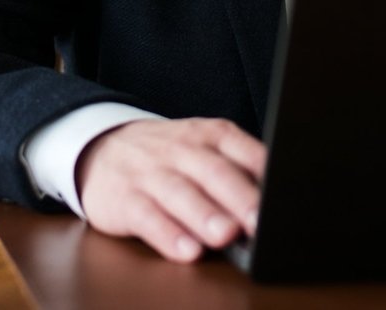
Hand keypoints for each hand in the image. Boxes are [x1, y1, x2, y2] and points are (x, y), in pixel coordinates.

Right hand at [74, 117, 265, 261]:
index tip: (284, 194)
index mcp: (210, 135)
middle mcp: (182, 149)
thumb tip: (277, 207)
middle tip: (260, 220)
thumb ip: (238, 172)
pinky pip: (147, 216)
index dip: (264, 172)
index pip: (241, 149)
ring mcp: (151, 172)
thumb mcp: (203, 150)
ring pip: (180, 192)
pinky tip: (186, 251)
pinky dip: (168, 234)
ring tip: (226, 235)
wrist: (102, 147)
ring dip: (204, 214)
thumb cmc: (168, 157)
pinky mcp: (125, 198)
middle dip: (239, 196)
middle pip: (214, 171)